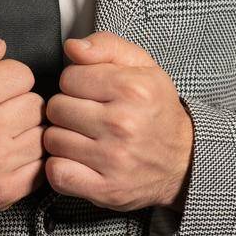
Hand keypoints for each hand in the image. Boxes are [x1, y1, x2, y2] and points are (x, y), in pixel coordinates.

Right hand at [0, 28, 46, 231]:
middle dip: (19, 104)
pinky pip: (42, 165)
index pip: (23, 75)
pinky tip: (7, 155)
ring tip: (1, 134)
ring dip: (26, 132)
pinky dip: (29, 160)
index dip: (8, 79)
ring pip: (42, 134)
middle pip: (36, 104)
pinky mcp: (5, 191)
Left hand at [43, 32, 193, 213]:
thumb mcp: (142, 66)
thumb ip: (106, 46)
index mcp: (132, 88)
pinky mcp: (105, 189)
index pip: (69, 77)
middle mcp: (123, 123)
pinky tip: (77, 160)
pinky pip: (57, 172)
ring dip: (63, 138)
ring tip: (84, 138)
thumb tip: (72, 46)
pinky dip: (61, 167)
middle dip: (68, 110)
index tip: (92, 93)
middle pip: (57, 108)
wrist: (184, 161)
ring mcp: (113, 159)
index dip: (77, 83)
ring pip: (52, 140)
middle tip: (88, 116)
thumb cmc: (156, 109)